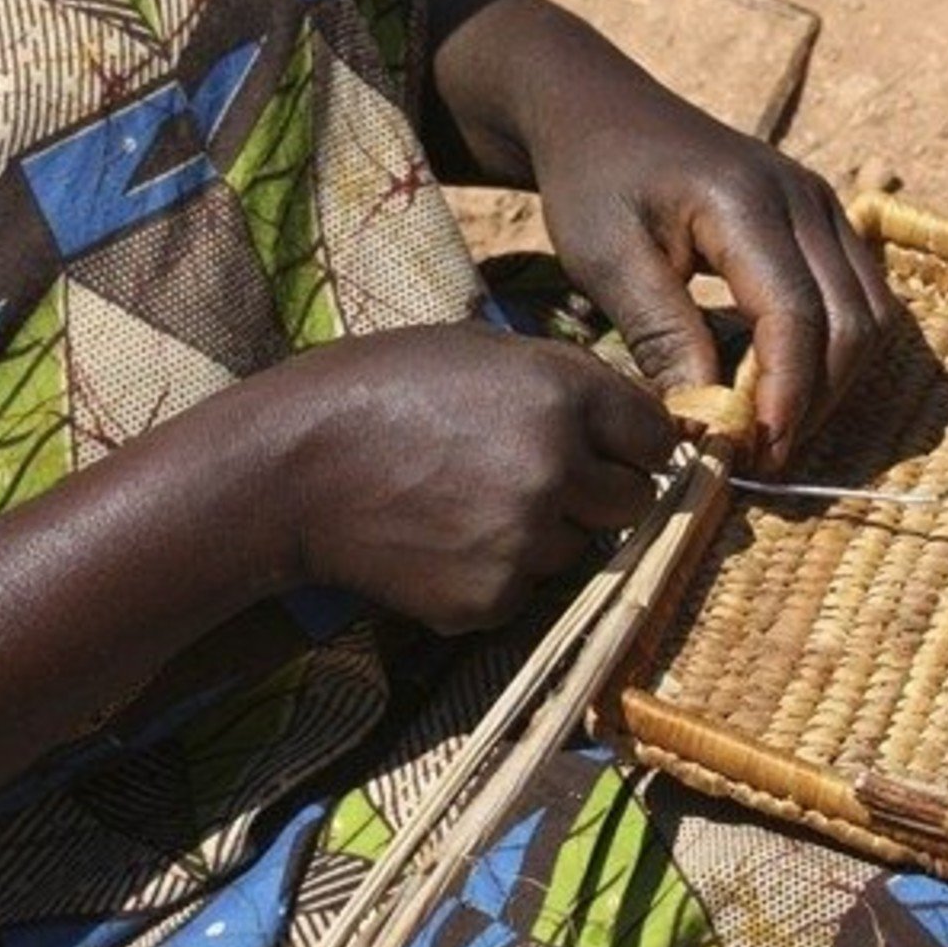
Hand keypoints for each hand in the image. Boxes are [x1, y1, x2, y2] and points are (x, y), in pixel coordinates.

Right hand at [277, 326, 675, 635]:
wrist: (290, 469)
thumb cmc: (381, 388)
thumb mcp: (482, 349)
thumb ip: (568, 380)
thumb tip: (639, 421)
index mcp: (565, 394)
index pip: (657, 440)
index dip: (635, 444)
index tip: (613, 449)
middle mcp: (558, 469)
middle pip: (633, 502)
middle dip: (599, 492)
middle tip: (536, 477)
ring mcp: (526, 540)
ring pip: (579, 550)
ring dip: (545, 534)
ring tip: (470, 502)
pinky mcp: (491, 597)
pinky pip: (526, 590)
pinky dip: (498, 573)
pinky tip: (444, 539)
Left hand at [533, 49, 898, 471]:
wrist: (601, 111)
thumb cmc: (593, 181)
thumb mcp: (606, 259)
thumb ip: (662, 334)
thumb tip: (709, 420)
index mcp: (746, 202)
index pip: (797, 315)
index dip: (785, 395)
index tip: (754, 453)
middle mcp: (805, 198)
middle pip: (851, 322)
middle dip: (814, 402)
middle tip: (760, 458)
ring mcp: (824, 206)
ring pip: (872, 317)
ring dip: (834, 384)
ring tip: (774, 430)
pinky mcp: (825, 220)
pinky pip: (862, 299)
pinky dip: (838, 354)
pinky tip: (785, 387)